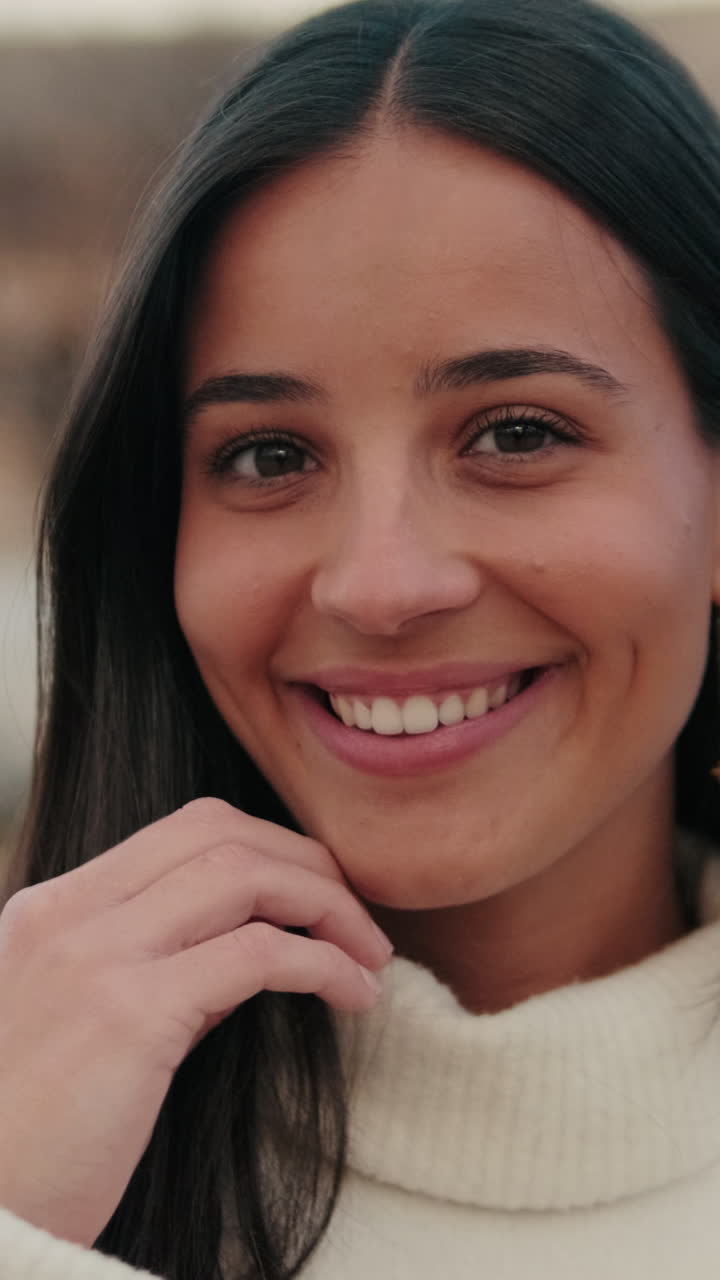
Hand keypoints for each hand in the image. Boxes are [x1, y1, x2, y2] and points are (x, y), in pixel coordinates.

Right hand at [0, 798, 390, 1247]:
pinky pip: (258, 955)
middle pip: (220, 835)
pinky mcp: (130, 1015)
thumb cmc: (33, 1137)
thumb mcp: (82, 1023)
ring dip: (327, 905)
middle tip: (359, 918)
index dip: (270, 848)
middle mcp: (69, 914)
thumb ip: (154, 970)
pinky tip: (354, 994)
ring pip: (243, 875)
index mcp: (52, 907)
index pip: (184, 830)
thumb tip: (251, 946)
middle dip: (308, 864)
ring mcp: (95, 956)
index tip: (318, 891)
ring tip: (370, 953)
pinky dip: (323, 962)